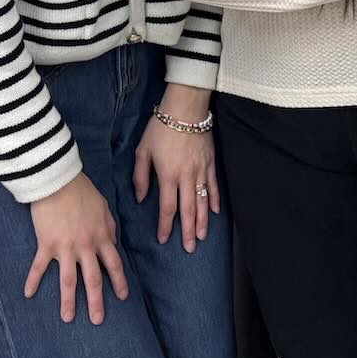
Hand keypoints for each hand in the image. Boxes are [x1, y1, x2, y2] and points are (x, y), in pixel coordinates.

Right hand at [26, 174, 128, 323]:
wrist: (59, 181)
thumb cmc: (82, 191)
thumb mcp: (104, 207)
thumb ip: (109, 226)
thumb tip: (112, 240)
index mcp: (102, 237)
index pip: (114, 265)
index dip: (119, 282)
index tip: (123, 297)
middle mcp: (86, 247)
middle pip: (94, 279)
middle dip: (97, 301)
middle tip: (98, 320)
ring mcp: (66, 248)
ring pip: (69, 280)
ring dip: (69, 301)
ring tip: (67, 319)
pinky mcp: (47, 244)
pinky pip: (40, 266)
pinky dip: (33, 280)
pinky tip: (28, 294)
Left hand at [134, 83, 216, 252]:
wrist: (186, 108)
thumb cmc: (161, 128)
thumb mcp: (143, 151)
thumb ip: (141, 177)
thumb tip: (141, 198)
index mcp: (168, 175)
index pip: (168, 207)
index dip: (166, 226)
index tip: (164, 239)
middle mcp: (186, 177)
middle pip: (188, 210)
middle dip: (187, 231)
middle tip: (190, 248)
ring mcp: (201, 171)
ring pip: (203, 202)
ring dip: (202, 221)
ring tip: (202, 237)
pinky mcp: (210, 163)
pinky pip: (213, 186)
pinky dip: (215, 200)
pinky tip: (215, 213)